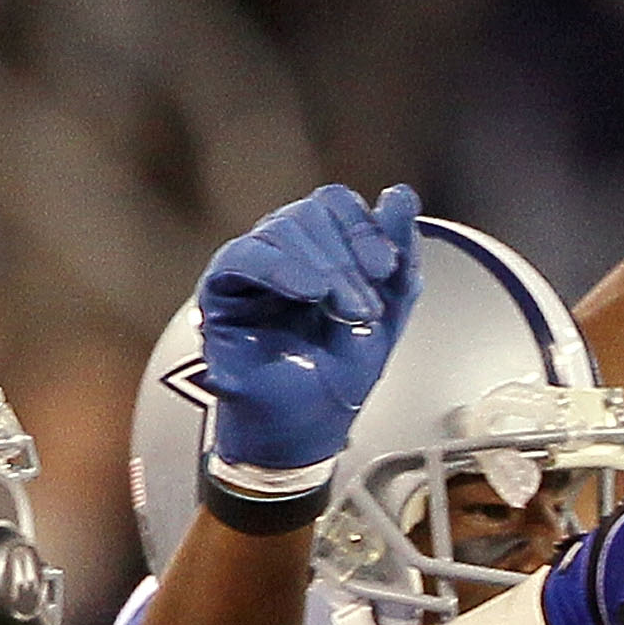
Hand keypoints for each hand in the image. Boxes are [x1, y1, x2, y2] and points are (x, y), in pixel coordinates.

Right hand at [198, 182, 421, 474]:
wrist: (307, 428)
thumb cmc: (338, 376)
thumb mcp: (386, 316)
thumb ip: (400, 258)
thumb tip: (401, 196)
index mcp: (320, 248)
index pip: (336, 204)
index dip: (364, 229)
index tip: (387, 269)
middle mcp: (282, 249)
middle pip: (311, 212)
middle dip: (347, 259)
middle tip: (363, 308)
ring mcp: (250, 267)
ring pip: (281, 230)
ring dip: (324, 270)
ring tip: (343, 312)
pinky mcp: (221, 291)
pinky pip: (243, 258)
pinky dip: (279, 268)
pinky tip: (307, 291)